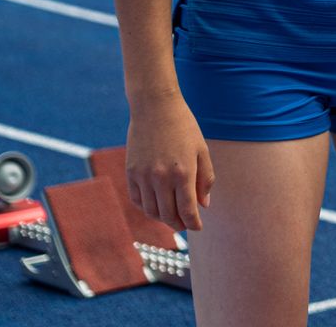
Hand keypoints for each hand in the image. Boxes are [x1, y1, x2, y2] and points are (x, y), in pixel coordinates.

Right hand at [125, 93, 212, 231]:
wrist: (155, 108)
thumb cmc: (184, 128)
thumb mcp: (202, 150)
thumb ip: (205, 179)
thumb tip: (203, 205)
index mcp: (183, 173)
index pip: (187, 210)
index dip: (193, 223)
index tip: (198, 227)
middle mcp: (161, 178)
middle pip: (168, 215)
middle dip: (179, 224)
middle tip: (186, 224)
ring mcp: (143, 176)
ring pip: (151, 211)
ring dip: (162, 218)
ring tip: (172, 216)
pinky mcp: (130, 172)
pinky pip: (137, 199)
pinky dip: (146, 207)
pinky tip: (156, 205)